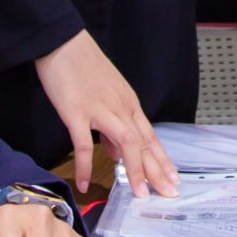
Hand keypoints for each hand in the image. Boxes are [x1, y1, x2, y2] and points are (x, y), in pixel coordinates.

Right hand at [35, 30, 176, 195]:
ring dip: (135, 169)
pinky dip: (85, 165)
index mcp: (128, 103)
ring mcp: (100, 109)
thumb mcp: (106, 94)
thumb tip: (116, 154)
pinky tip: (84, 183)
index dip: (162, 160)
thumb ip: (113, 124)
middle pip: (144, 143)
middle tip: (169, 193)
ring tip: (139, 193)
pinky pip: (83, 143)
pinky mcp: (77, 111)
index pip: (150, 137)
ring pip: (126, 142)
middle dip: (157, 171)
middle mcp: (120, 107)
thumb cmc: (82, 67)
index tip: (173, 179)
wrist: (62, 42)